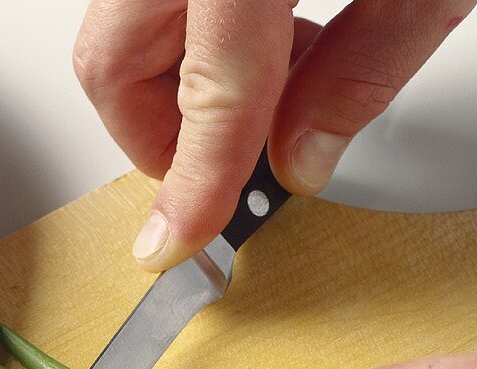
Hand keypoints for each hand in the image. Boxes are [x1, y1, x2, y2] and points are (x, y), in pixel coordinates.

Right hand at [73, 0, 476, 269]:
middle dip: (158, 136)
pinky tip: (266, 26)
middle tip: (214, 168)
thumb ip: (366, 67)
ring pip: (119, 21)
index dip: (193, 183)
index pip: (206, 94)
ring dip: (176, 80)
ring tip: (270, 82)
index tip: (179, 238)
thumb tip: (300, 155)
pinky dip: (191, 25)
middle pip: (110, 59)